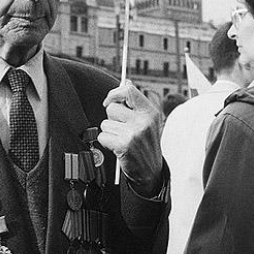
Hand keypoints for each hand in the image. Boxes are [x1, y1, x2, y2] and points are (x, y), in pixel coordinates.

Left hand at [98, 81, 162, 195]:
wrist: (151, 171)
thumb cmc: (146, 144)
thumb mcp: (148, 121)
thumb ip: (136, 102)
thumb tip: (126, 82)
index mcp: (150, 112)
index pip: (128, 91)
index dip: (114, 93)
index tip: (109, 101)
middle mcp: (143, 121)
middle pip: (112, 108)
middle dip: (112, 118)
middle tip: (122, 129)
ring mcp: (134, 133)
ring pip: (105, 123)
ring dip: (109, 132)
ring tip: (121, 139)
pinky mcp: (124, 145)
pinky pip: (102, 136)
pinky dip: (106, 143)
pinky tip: (117, 147)